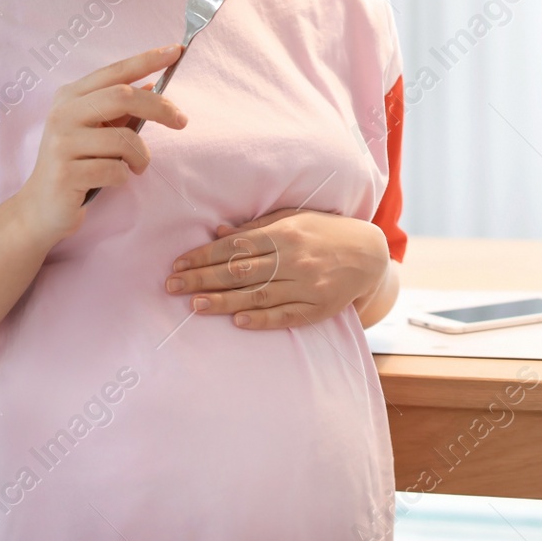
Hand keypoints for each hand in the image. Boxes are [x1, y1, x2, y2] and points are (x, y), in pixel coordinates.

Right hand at [11, 44, 188, 248]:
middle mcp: (62, 113)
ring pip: (125, 140)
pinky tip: (112, 180)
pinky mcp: (66, 173)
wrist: (42, 207)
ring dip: (142, 157)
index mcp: (71, 96)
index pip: (115, 71)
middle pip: (123, 96)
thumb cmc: (76, 163)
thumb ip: (119, 108)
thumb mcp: (96, 129)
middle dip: (160, 108)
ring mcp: (62, 143)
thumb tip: (152, 85)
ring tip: (136, 167)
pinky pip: (116, 170)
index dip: (147, 60)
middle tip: (181, 121)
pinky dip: (124, 177)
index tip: (176, 50)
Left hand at [165, 208, 389, 329]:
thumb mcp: (294, 219)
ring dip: (224, 301)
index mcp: (285, 233)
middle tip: (172, 286)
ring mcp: (306, 285)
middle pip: (241, 270)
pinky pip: (285, 315)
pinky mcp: (318, 307)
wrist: (369, 254)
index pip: (235, 246)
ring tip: (195, 306)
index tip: (179, 264)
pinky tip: (237, 321)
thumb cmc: (325, 232)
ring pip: (258, 294)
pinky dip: (261, 319)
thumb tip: (219, 232)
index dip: (204, 256)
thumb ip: (257, 228)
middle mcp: (294, 258)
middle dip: (203, 279)